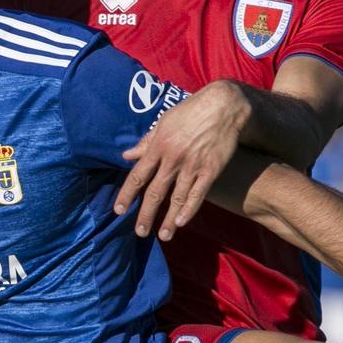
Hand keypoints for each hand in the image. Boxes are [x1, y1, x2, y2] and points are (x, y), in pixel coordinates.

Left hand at [114, 81, 248, 240]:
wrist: (223, 106)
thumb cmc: (191, 111)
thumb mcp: (164, 122)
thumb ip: (146, 142)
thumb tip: (126, 154)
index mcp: (158, 146)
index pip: (137, 175)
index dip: (127, 194)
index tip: (119, 210)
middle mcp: (172, 158)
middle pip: (154, 192)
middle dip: (145, 214)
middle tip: (139, 232)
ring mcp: (192, 165)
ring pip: (176, 198)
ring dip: (168, 219)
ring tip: (162, 236)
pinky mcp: (211, 169)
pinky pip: (198, 194)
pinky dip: (189, 210)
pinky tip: (181, 223)